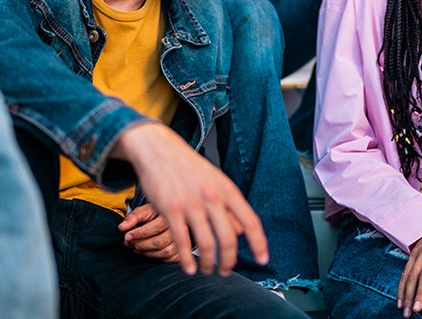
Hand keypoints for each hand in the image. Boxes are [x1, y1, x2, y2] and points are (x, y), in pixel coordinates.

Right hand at [111, 122, 267, 275]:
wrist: (158, 149)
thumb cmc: (188, 167)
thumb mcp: (215, 179)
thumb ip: (228, 203)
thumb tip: (241, 231)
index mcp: (227, 189)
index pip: (250, 221)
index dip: (259, 243)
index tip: (263, 260)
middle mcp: (212, 197)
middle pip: (229, 239)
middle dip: (229, 261)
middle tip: (225, 271)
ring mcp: (191, 203)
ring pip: (206, 244)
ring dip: (208, 264)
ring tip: (206, 270)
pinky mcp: (170, 209)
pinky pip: (181, 241)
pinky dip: (186, 260)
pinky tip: (189, 269)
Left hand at [119, 203, 182, 261]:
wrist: (174, 215)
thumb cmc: (157, 214)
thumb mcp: (145, 210)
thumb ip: (133, 217)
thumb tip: (121, 228)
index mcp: (172, 214)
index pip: (157, 226)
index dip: (140, 233)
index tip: (127, 236)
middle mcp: (181, 227)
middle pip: (160, 241)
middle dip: (141, 244)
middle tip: (129, 243)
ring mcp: (185, 239)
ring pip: (165, 252)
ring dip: (147, 253)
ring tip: (136, 248)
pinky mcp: (185, 249)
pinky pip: (170, 259)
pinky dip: (157, 258)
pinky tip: (148, 252)